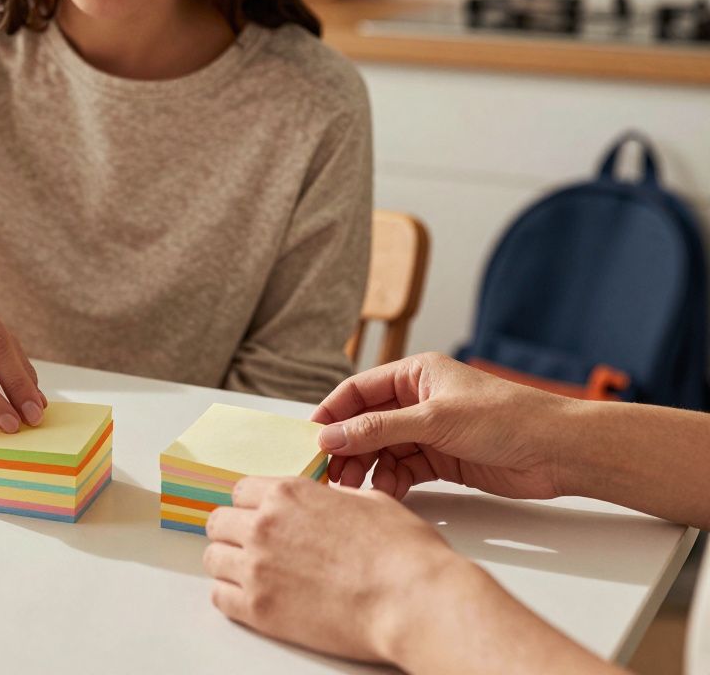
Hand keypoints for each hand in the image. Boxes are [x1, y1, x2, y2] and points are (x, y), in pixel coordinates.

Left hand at [204, 477, 468, 663]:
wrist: (413, 600)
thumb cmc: (403, 553)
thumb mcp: (368, 502)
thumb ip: (330, 499)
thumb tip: (324, 502)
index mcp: (288, 494)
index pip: (241, 490)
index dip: (252, 504)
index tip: (258, 515)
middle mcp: (264, 525)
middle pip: (219, 522)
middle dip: (234, 531)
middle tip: (252, 545)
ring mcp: (257, 567)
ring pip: (213, 558)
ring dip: (229, 562)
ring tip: (253, 573)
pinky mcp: (258, 609)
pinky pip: (219, 597)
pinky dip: (231, 596)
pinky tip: (252, 597)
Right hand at [309, 353, 569, 500]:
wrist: (559, 452)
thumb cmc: (507, 418)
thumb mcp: (435, 420)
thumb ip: (379, 429)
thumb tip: (330, 437)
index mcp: (415, 374)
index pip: (358, 391)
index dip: (331, 414)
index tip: (310, 439)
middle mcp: (418, 401)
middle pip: (366, 424)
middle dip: (347, 448)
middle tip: (329, 474)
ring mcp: (429, 432)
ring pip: (382, 450)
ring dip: (367, 469)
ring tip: (355, 490)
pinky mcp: (442, 460)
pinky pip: (403, 470)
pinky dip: (391, 483)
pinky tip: (385, 495)